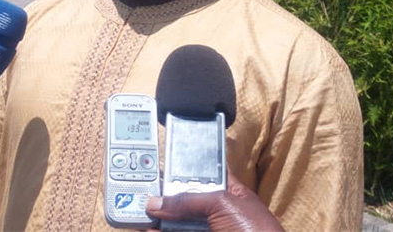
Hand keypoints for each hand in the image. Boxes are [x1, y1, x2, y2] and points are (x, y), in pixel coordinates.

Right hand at [145, 174, 282, 231]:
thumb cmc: (256, 231)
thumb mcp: (223, 204)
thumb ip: (188, 199)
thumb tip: (156, 202)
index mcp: (229, 192)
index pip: (202, 174)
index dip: (181, 169)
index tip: (158, 167)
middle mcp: (216, 212)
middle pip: (183, 200)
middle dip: (162, 196)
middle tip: (139, 191)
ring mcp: (207, 231)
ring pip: (176, 223)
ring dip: (157, 218)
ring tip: (136, 212)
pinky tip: (148, 231)